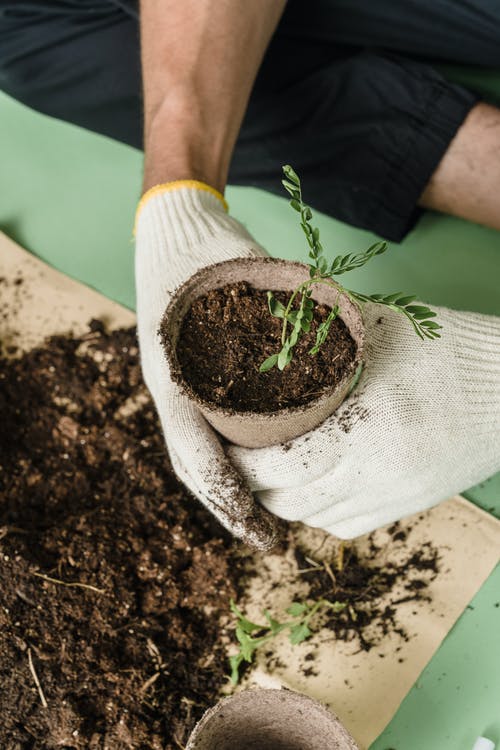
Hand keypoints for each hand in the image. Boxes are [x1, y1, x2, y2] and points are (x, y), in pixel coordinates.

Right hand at [134, 182, 280, 549]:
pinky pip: (207, 433)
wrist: (174, 228)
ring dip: (230, 494)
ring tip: (267, 524)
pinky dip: (232, 464)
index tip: (260, 529)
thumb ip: (280, 315)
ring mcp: (178, 385)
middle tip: (272, 541)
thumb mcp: (242, 277)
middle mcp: (171, 387)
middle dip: (231, 508)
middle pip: (194, 466)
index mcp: (173, 370)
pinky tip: (260, 478)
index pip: (194, 450)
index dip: (227, 496)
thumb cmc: (206, 249)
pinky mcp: (193, 380)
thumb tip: (336, 352)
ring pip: (200, 455)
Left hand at [228, 303, 499, 537]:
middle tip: (237, 456)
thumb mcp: (380, 330)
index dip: (240, 462)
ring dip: (283, 500)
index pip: (278, 465)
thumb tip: (271, 322)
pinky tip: (313, 486)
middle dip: (253, 484)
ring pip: (314, 518)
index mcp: (363, 427)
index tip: (221, 443)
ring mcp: (394, 497)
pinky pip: (346, 525)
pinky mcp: (408, 506)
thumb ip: (323, 333)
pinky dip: (319, 511)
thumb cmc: (445, 350)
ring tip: (268, 471)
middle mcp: (375, 473)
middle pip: (288, 501)